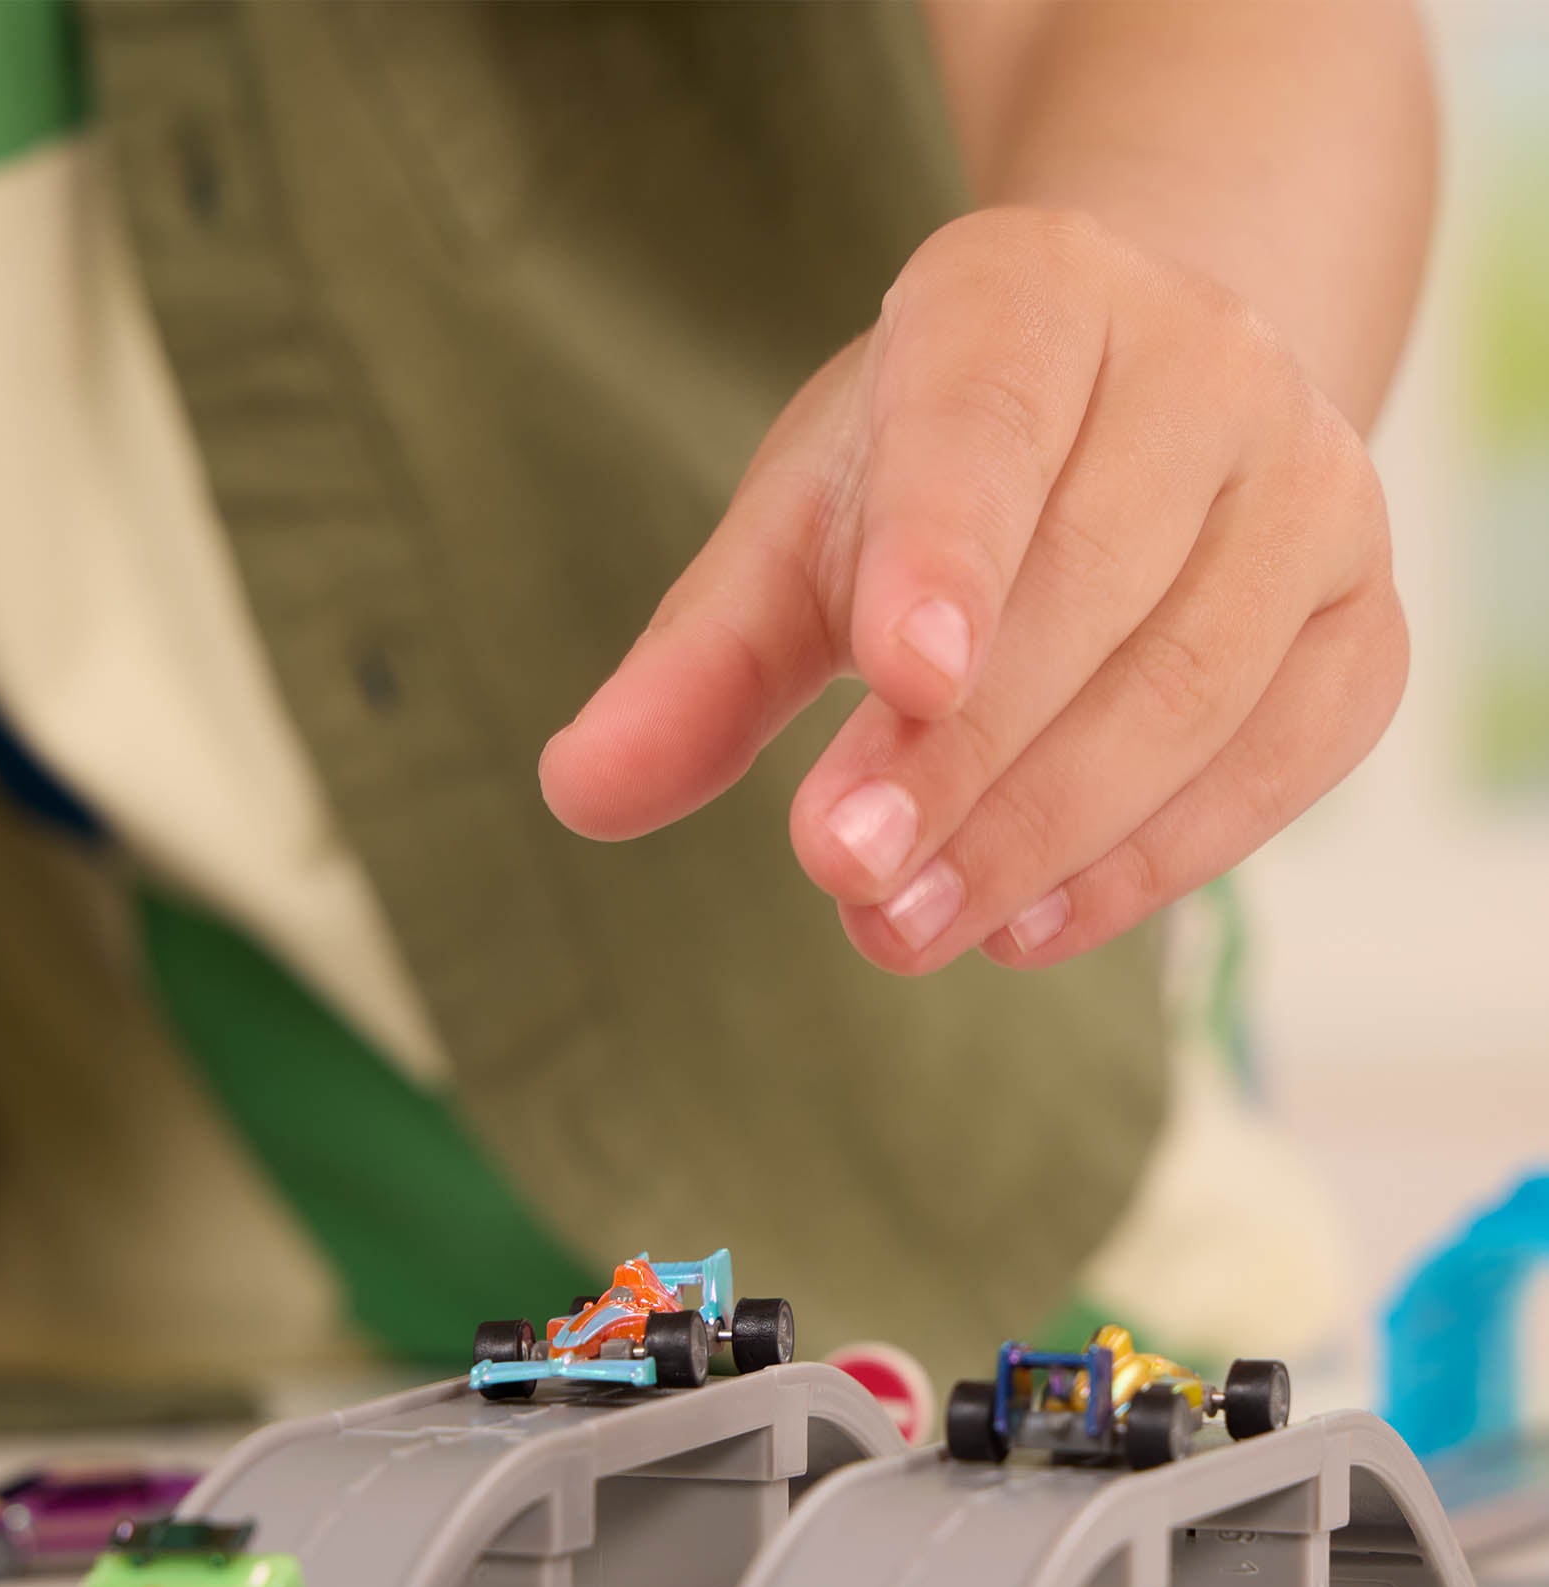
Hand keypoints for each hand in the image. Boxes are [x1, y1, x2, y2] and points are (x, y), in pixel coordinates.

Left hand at [539, 207, 1407, 972]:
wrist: (1138, 414)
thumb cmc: (937, 473)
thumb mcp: (798, 535)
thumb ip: (696, 663)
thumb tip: (581, 791)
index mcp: (1029, 298)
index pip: (989, 419)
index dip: (948, 549)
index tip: (896, 674)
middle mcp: (1203, 368)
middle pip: (1093, 582)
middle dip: (964, 756)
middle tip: (845, 877)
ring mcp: (1312, 490)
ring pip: (1196, 683)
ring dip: (1043, 833)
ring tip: (906, 928)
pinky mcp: (1364, 618)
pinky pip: (1288, 753)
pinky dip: (1158, 859)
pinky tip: (1030, 929)